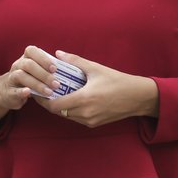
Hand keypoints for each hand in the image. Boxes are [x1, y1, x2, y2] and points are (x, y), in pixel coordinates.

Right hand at [0, 45, 60, 121]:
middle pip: (28, 64)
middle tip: (57, 84)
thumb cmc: (30, 79)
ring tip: (49, 92)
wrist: (7, 92)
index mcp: (26, 58)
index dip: (43, 59)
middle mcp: (17, 65)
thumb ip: (49, 66)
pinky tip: (29, 93)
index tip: (55, 68)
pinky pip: (14, 90)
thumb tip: (68, 63)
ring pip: (21, 76)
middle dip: (44, 74)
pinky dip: (22, 92)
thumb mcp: (37, 70)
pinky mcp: (9, 92)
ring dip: (36, 84)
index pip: (31, 51)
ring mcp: (12, 78)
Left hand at [37, 50, 158, 126]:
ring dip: (60, 106)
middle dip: (50, 102)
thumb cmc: (118, 81)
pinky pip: (76, 118)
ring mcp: (90, 120)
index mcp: (83, 99)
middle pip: (58, 112)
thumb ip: (75, 61)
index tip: (38, 90)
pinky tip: (71, 99)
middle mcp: (85, 113)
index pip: (54, 105)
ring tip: (57, 94)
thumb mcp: (95, 68)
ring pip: (67, 116)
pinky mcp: (95, 124)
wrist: (138, 97)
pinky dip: (70, 110)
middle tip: (45, 91)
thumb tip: (58, 53)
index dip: (43, 100)